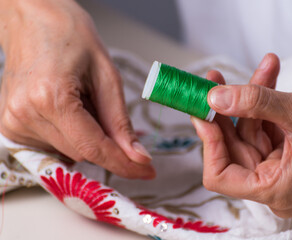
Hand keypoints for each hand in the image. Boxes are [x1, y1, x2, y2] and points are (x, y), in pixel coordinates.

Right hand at [0, 0, 154, 178]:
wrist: (33, 19)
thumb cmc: (69, 35)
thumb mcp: (106, 76)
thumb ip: (119, 121)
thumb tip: (137, 156)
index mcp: (50, 98)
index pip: (94, 148)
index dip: (124, 164)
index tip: (145, 171)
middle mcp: (25, 115)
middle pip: (83, 153)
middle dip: (108, 144)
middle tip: (112, 116)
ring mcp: (13, 122)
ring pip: (69, 152)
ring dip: (87, 136)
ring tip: (83, 101)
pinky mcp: (11, 125)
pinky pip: (54, 146)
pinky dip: (72, 134)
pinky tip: (70, 109)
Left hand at [191, 54, 291, 216]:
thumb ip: (255, 103)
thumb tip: (214, 97)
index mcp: (274, 189)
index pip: (219, 176)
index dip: (207, 142)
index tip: (202, 110)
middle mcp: (273, 185)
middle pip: (232, 149)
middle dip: (226, 110)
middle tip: (216, 80)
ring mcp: (279, 170)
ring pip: (249, 134)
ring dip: (251, 101)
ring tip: (263, 69)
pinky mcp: (286, 157)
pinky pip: (265, 129)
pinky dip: (265, 106)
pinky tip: (270, 78)